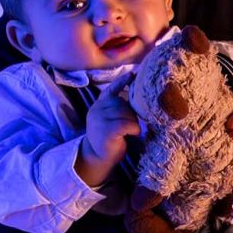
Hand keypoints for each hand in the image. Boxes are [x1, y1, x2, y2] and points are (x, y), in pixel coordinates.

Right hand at [76, 72, 139, 186]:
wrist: (97, 158)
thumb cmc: (109, 139)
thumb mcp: (110, 119)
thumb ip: (118, 108)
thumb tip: (136, 95)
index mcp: (99, 105)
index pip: (111, 90)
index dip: (122, 81)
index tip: (133, 74)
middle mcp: (97, 109)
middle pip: (123, 103)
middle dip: (131, 114)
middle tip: (130, 126)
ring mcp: (100, 119)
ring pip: (127, 113)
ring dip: (133, 123)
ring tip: (130, 132)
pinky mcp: (106, 130)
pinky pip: (127, 124)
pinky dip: (133, 129)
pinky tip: (132, 134)